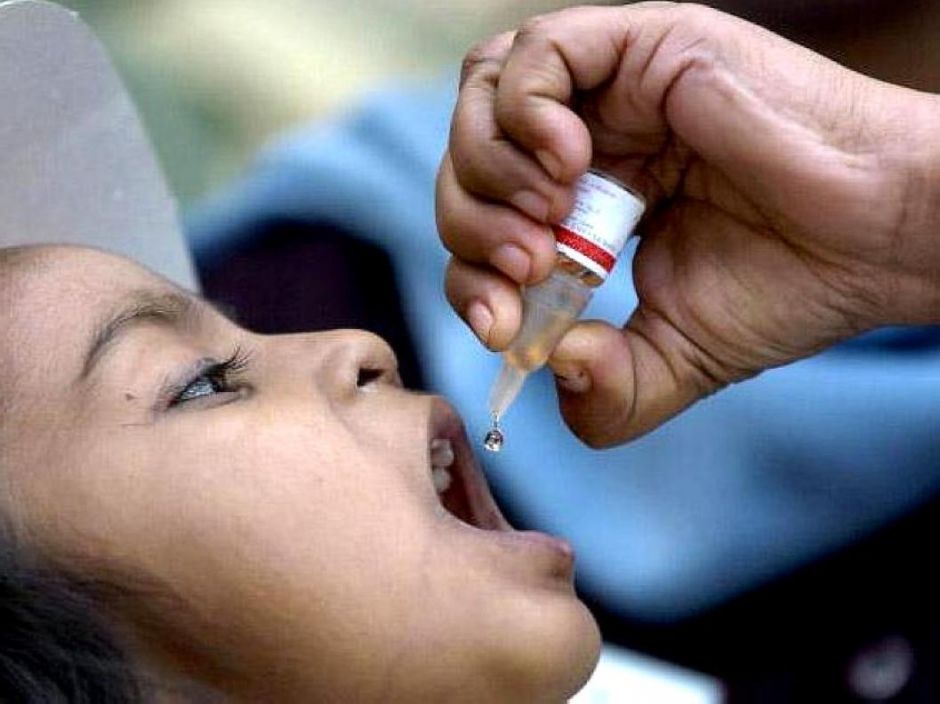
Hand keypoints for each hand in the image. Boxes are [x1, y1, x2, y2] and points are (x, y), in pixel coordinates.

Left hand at [436, 2, 939, 445]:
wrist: (881, 238)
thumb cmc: (792, 286)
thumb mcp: (674, 360)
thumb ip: (606, 391)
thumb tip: (547, 367)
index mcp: (591, 201)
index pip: (484, 222)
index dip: (467, 274)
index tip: (499, 324)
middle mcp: (593, 137)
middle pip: (468, 158)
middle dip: (469, 226)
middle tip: (527, 271)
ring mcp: (614, 88)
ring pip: (485, 95)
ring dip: (487, 168)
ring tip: (549, 221)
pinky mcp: (645, 44)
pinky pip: (537, 52)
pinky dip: (526, 112)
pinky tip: (572, 165)